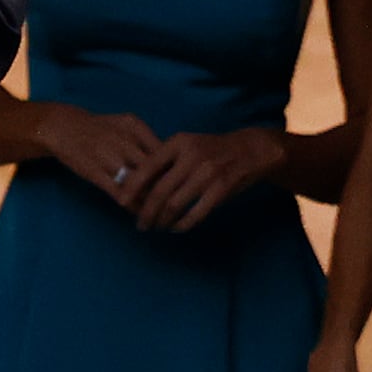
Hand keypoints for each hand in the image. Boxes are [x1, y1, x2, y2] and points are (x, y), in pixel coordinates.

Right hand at [28, 106, 167, 210]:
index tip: (178, 183)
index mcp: (136, 128)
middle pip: (154, 170)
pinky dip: (131, 204)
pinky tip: (137, 211)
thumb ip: (147, 139)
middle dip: (165, 189)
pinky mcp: (95, 173)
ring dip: (149, 201)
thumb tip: (169, 160)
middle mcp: (124, 142)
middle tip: (174, 203)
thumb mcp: (126, 123)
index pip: (164, 153)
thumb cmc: (100, 127)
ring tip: (158, 212)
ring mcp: (109, 158)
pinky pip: (118, 192)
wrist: (63, 128)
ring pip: (138, 184)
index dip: (173, 170)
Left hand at [119, 125, 288, 234]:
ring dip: (163, 220)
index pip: (147, 167)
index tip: (122, 202)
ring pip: (175, 204)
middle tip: (140, 224)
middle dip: (146, 212)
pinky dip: (183, 224)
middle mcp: (191, 156)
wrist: (250, 149)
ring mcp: (207, 172)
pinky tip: (176, 228)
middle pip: (159, 191)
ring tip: (157, 227)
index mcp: (178, 143)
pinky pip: (196, 212)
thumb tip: (135, 186)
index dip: (132, 187)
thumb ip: (165, 162)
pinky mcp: (221, 188)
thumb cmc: (210, 150)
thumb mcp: (186, 145)